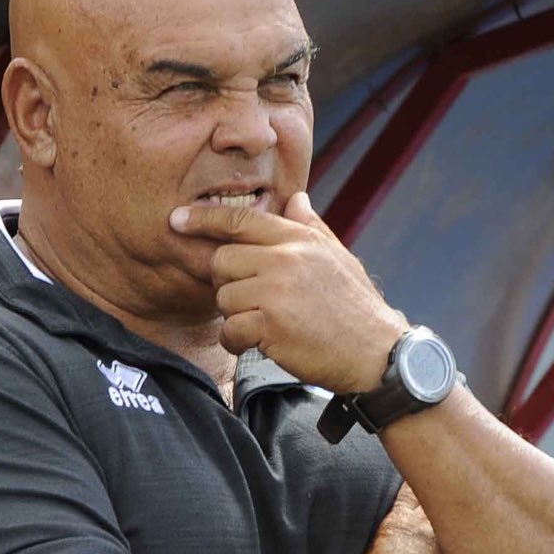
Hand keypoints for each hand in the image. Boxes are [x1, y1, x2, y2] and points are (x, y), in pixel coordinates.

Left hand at [171, 190, 407, 393]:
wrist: (377, 354)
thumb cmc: (355, 308)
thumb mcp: (338, 258)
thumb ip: (310, 228)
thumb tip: (296, 199)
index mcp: (298, 240)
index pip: (240, 220)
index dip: (203, 219)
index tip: (177, 219)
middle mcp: (285, 259)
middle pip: (222, 260)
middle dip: (230, 283)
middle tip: (254, 301)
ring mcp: (276, 291)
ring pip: (224, 297)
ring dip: (237, 316)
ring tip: (267, 325)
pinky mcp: (270, 325)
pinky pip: (230, 330)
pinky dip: (238, 341)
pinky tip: (261, 344)